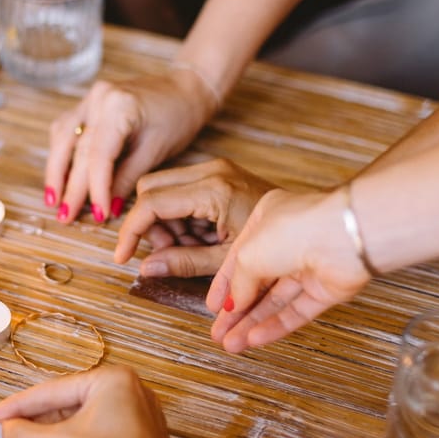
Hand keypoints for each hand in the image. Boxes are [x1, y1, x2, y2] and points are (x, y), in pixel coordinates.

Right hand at [0, 366, 173, 437]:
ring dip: (53, 429)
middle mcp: (130, 389)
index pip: (54, 390)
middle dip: (36, 417)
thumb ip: (24, 433)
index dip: (19, 405)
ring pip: (84, 417)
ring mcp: (139, 414)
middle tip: (3, 428)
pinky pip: (99, 430)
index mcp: (112, 379)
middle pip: (69, 401)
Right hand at [44, 67, 216, 223]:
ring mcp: (91, 97)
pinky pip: (66, 128)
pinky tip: (60, 175)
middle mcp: (99, 98)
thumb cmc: (178, 118)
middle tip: (65, 216)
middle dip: (69, 186)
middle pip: (76, 148)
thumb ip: (128, 178)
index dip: (95, 188)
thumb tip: (107, 207)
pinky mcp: (89, 102)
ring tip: (53, 201)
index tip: (98, 215)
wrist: (185, 89)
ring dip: (56, 170)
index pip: (98, 155)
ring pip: (62, 136)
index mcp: (119, 107)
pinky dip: (62, 153)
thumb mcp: (156, 151)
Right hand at [115, 158, 274, 277]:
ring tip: (194, 248)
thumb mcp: (227, 261)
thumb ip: (184, 263)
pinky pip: (181, 189)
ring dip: (166, 222)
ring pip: (162, 189)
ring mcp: (216, 169)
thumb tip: (146, 268)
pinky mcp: (220, 173)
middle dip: (150, 224)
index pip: (151, 203)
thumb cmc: (278, 244)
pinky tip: (202, 237)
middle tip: (171, 252)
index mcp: (213, 189)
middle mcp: (211, 170)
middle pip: (150, 189)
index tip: (123, 256)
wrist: (315, 224)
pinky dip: (181, 216)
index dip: (131, 231)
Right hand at [207, 187, 369, 352]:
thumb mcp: (248, 254)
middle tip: (219, 333)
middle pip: (257, 283)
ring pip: (276, 301)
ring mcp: (309, 265)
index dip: (224, 285)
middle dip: (237, 311)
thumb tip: (233, 305)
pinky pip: (297, 311)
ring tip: (232, 344)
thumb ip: (238, 283)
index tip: (214, 308)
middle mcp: (288, 241)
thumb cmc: (295, 229)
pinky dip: (276, 326)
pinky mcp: (326, 289)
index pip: (239, 257)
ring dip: (253, 323)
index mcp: (267, 220)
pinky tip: (255, 339)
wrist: (342, 238)